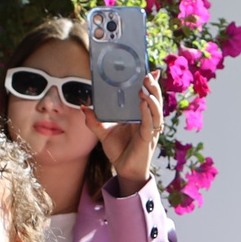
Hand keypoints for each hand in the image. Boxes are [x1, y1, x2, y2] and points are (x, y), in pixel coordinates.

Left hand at [89, 72, 165, 193]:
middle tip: (147, 74)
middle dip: (153, 87)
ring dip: (152, 97)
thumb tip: (84, 107)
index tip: (150, 71)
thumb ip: (94, 120)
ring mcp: (149, 129)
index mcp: (139, 116)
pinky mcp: (148, 138)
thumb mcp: (103, 133)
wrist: (124, 170)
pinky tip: (144, 103)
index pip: (148, 96)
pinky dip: (147, 112)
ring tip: (145, 86)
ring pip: (156, 110)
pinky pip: (149, 123)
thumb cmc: (119, 151)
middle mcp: (147, 120)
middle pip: (155, 100)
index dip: (151, 85)